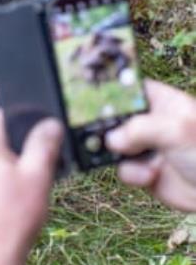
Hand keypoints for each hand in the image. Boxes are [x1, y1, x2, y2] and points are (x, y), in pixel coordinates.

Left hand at [0, 110, 62, 264]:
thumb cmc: (14, 217)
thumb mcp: (38, 176)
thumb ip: (43, 144)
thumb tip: (49, 123)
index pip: (0, 116)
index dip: (22, 122)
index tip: (37, 135)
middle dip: (14, 149)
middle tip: (34, 170)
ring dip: (3, 168)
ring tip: (21, 192)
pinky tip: (6, 203)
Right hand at [106, 80, 195, 211]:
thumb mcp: (176, 130)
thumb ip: (139, 129)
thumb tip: (111, 140)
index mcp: (161, 101)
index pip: (128, 88)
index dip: (108, 90)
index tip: (87, 96)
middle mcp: (149, 121)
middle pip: (113, 117)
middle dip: (104, 127)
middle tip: (93, 131)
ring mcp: (145, 146)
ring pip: (113, 145)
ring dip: (118, 154)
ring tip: (128, 158)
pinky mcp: (143, 169)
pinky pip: (123, 169)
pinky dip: (132, 174)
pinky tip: (150, 176)